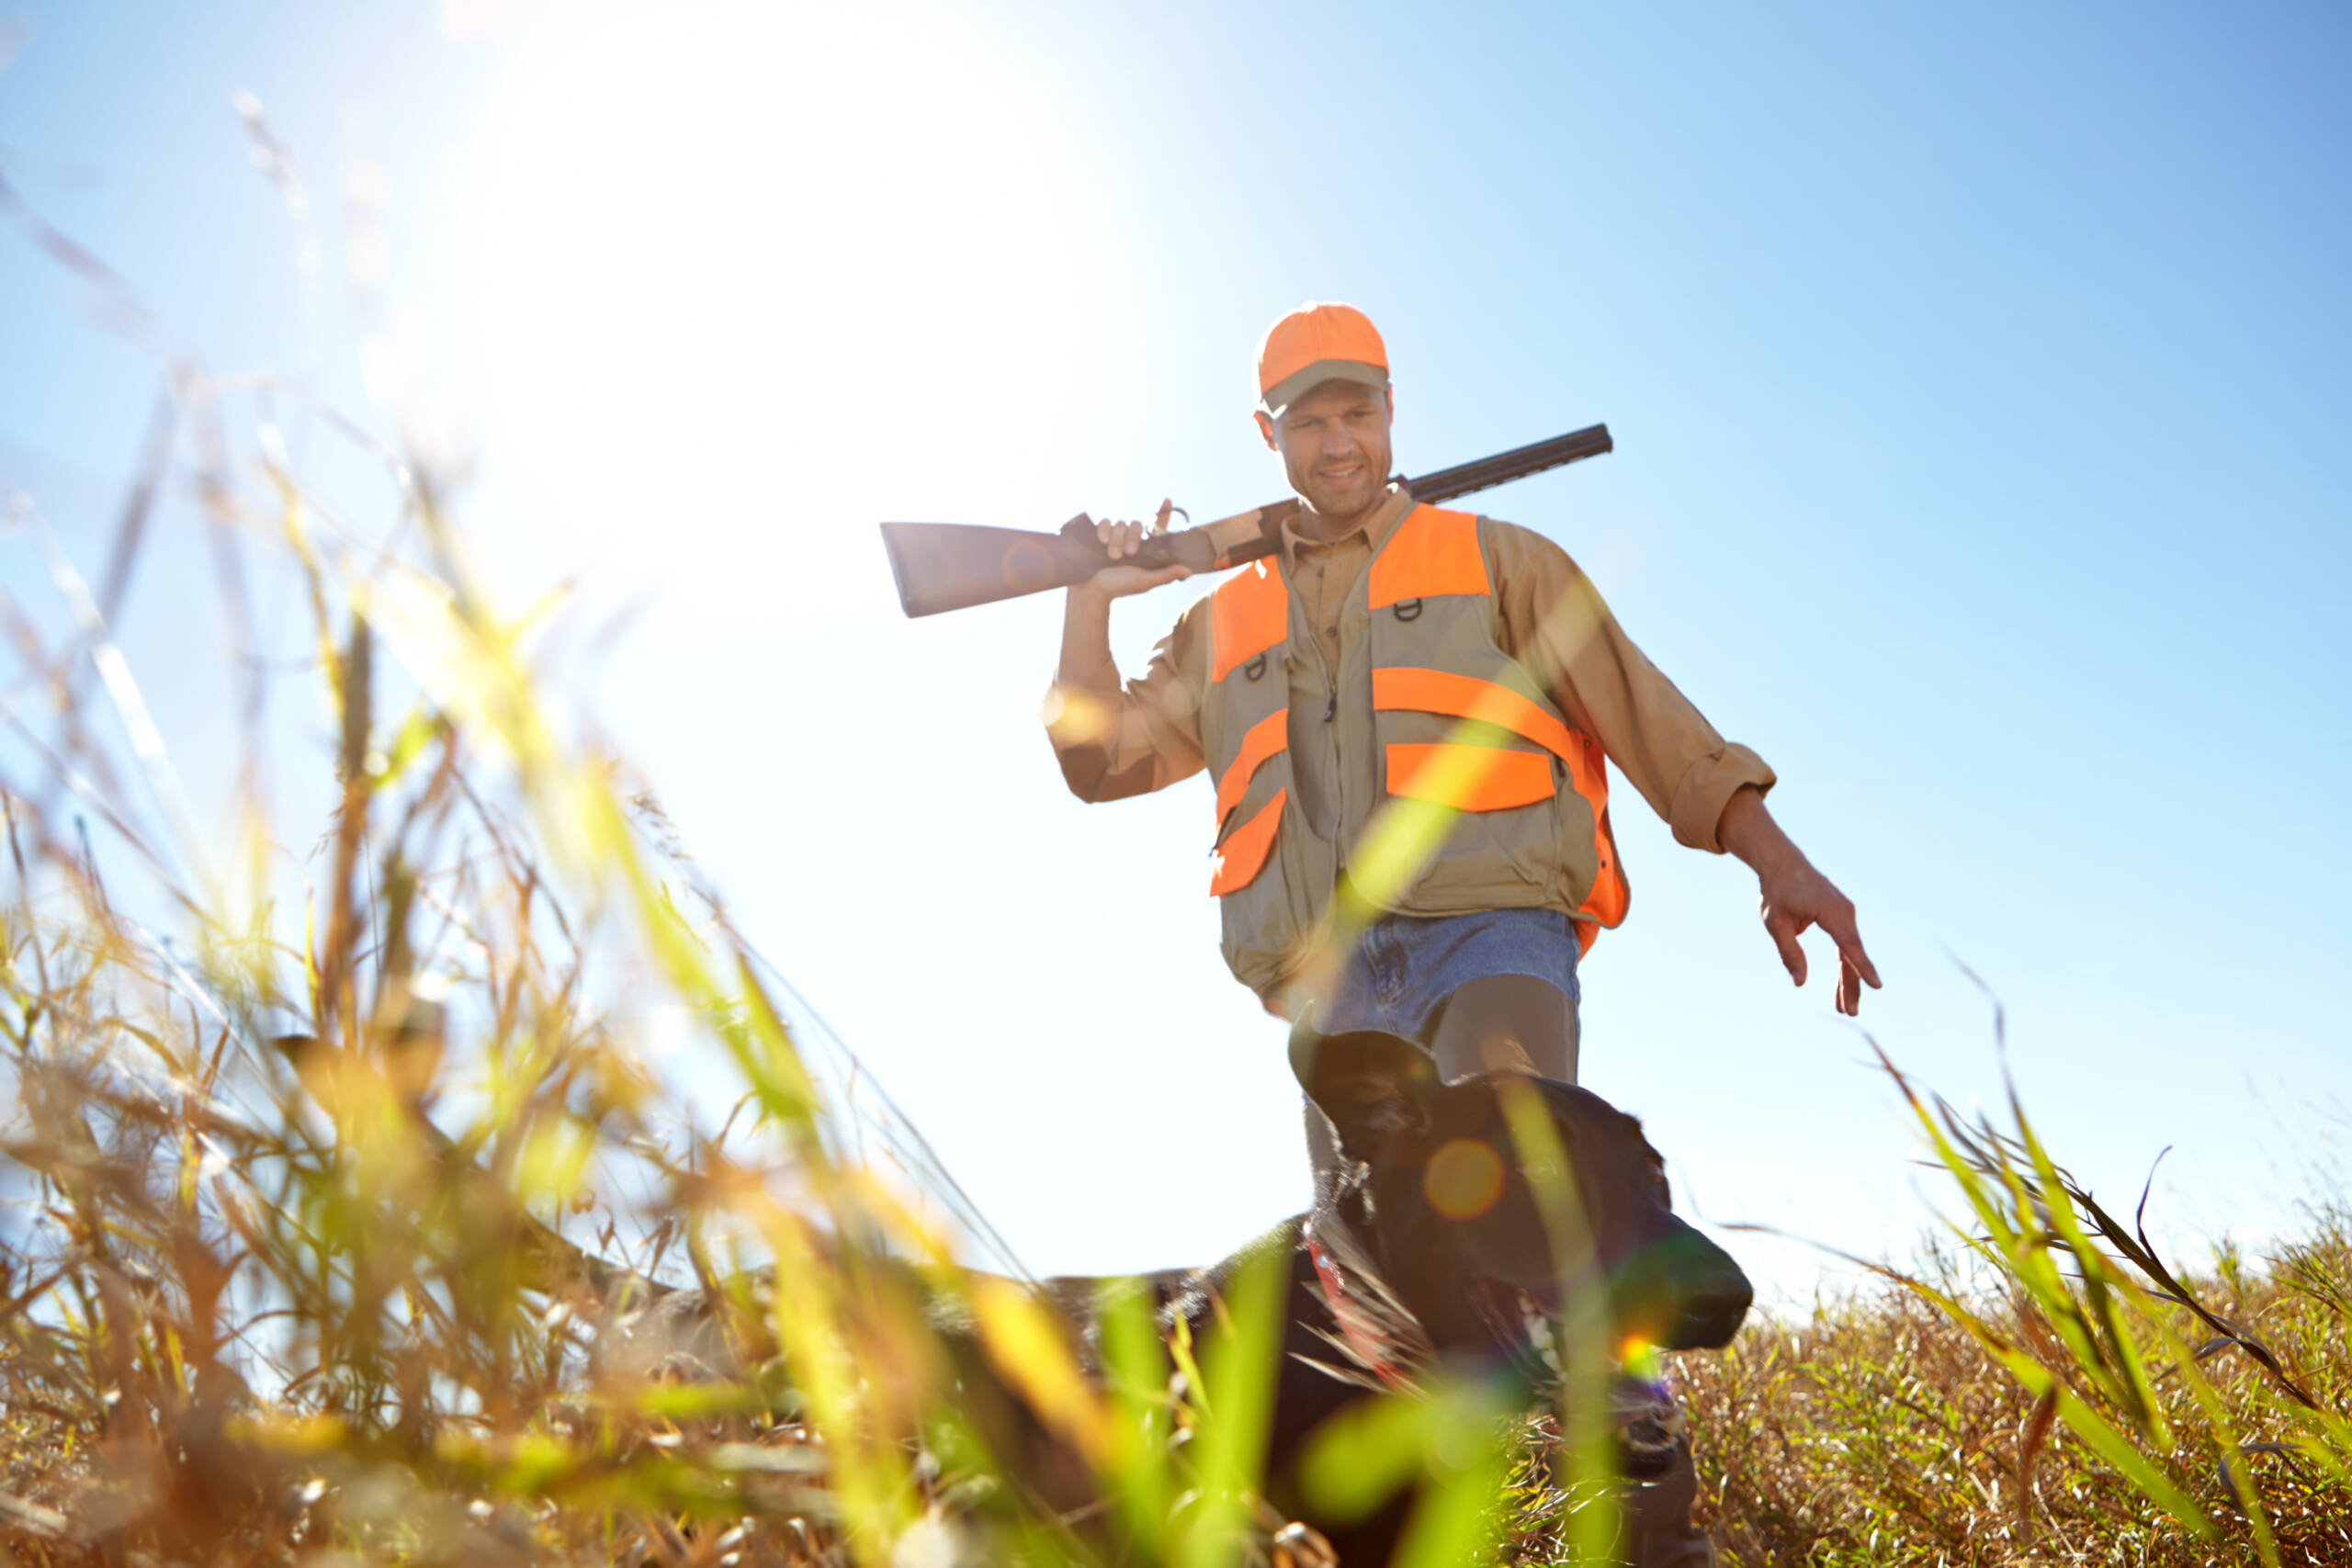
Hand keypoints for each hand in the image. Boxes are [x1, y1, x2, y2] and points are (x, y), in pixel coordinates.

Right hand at [1079, 498, 1190, 598]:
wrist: (1093, 590)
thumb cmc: (1121, 586)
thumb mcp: (1145, 581)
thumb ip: (1165, 575)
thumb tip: (1188, 570)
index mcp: (1145, 548)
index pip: (1156, 526)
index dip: (1163, 513)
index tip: (1167, 500)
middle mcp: (1130, 538)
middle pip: (1137, 524)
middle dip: (1132, 537)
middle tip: (1128, 554)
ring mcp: (1115, 535)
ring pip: (1120, 524)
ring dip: (1117, 539)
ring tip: (1113, 556)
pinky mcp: (1100, 533)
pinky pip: (1105, 522)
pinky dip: (1104, 530)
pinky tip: (1102, 541)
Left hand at [1757, 858, 1881, 1016]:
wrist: (1782, 864)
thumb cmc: (1776, 893)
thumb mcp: (1775, 924)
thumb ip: (1789, 953)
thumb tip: (1800, 983)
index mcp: (1829, 910)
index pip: (1848, 943)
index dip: (1862, 966)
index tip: (1877, 985)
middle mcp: (1843, 911)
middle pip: (1852, 953)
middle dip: (1852, 984)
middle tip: (1850, 1012)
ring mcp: (1845, 913)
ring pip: (1850, 952)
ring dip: (1848, 980)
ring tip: (1844, 1009)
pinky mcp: (1842, 917)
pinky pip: (1846, 945)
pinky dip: (1845, 965)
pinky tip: (1841, 988)